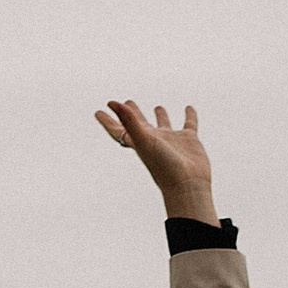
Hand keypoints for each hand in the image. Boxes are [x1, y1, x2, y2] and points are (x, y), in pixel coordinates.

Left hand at [97, 98, 216, 222]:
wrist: (188, 184)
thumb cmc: (164, 167)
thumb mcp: (144, 140)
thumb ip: (128, 121)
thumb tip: (112, 102)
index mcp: (139, 142)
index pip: (119, 130)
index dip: (108, 121)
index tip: (98, 112)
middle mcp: (154, 141)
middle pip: (139, 125)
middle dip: (132, 114)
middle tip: (127, 102)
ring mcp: (172, 141)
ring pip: (164, 125)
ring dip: (161, 116)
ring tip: (158, 107)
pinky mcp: (189, 140)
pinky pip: (189, 124)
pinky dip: (189, 116)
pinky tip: (188, 108)